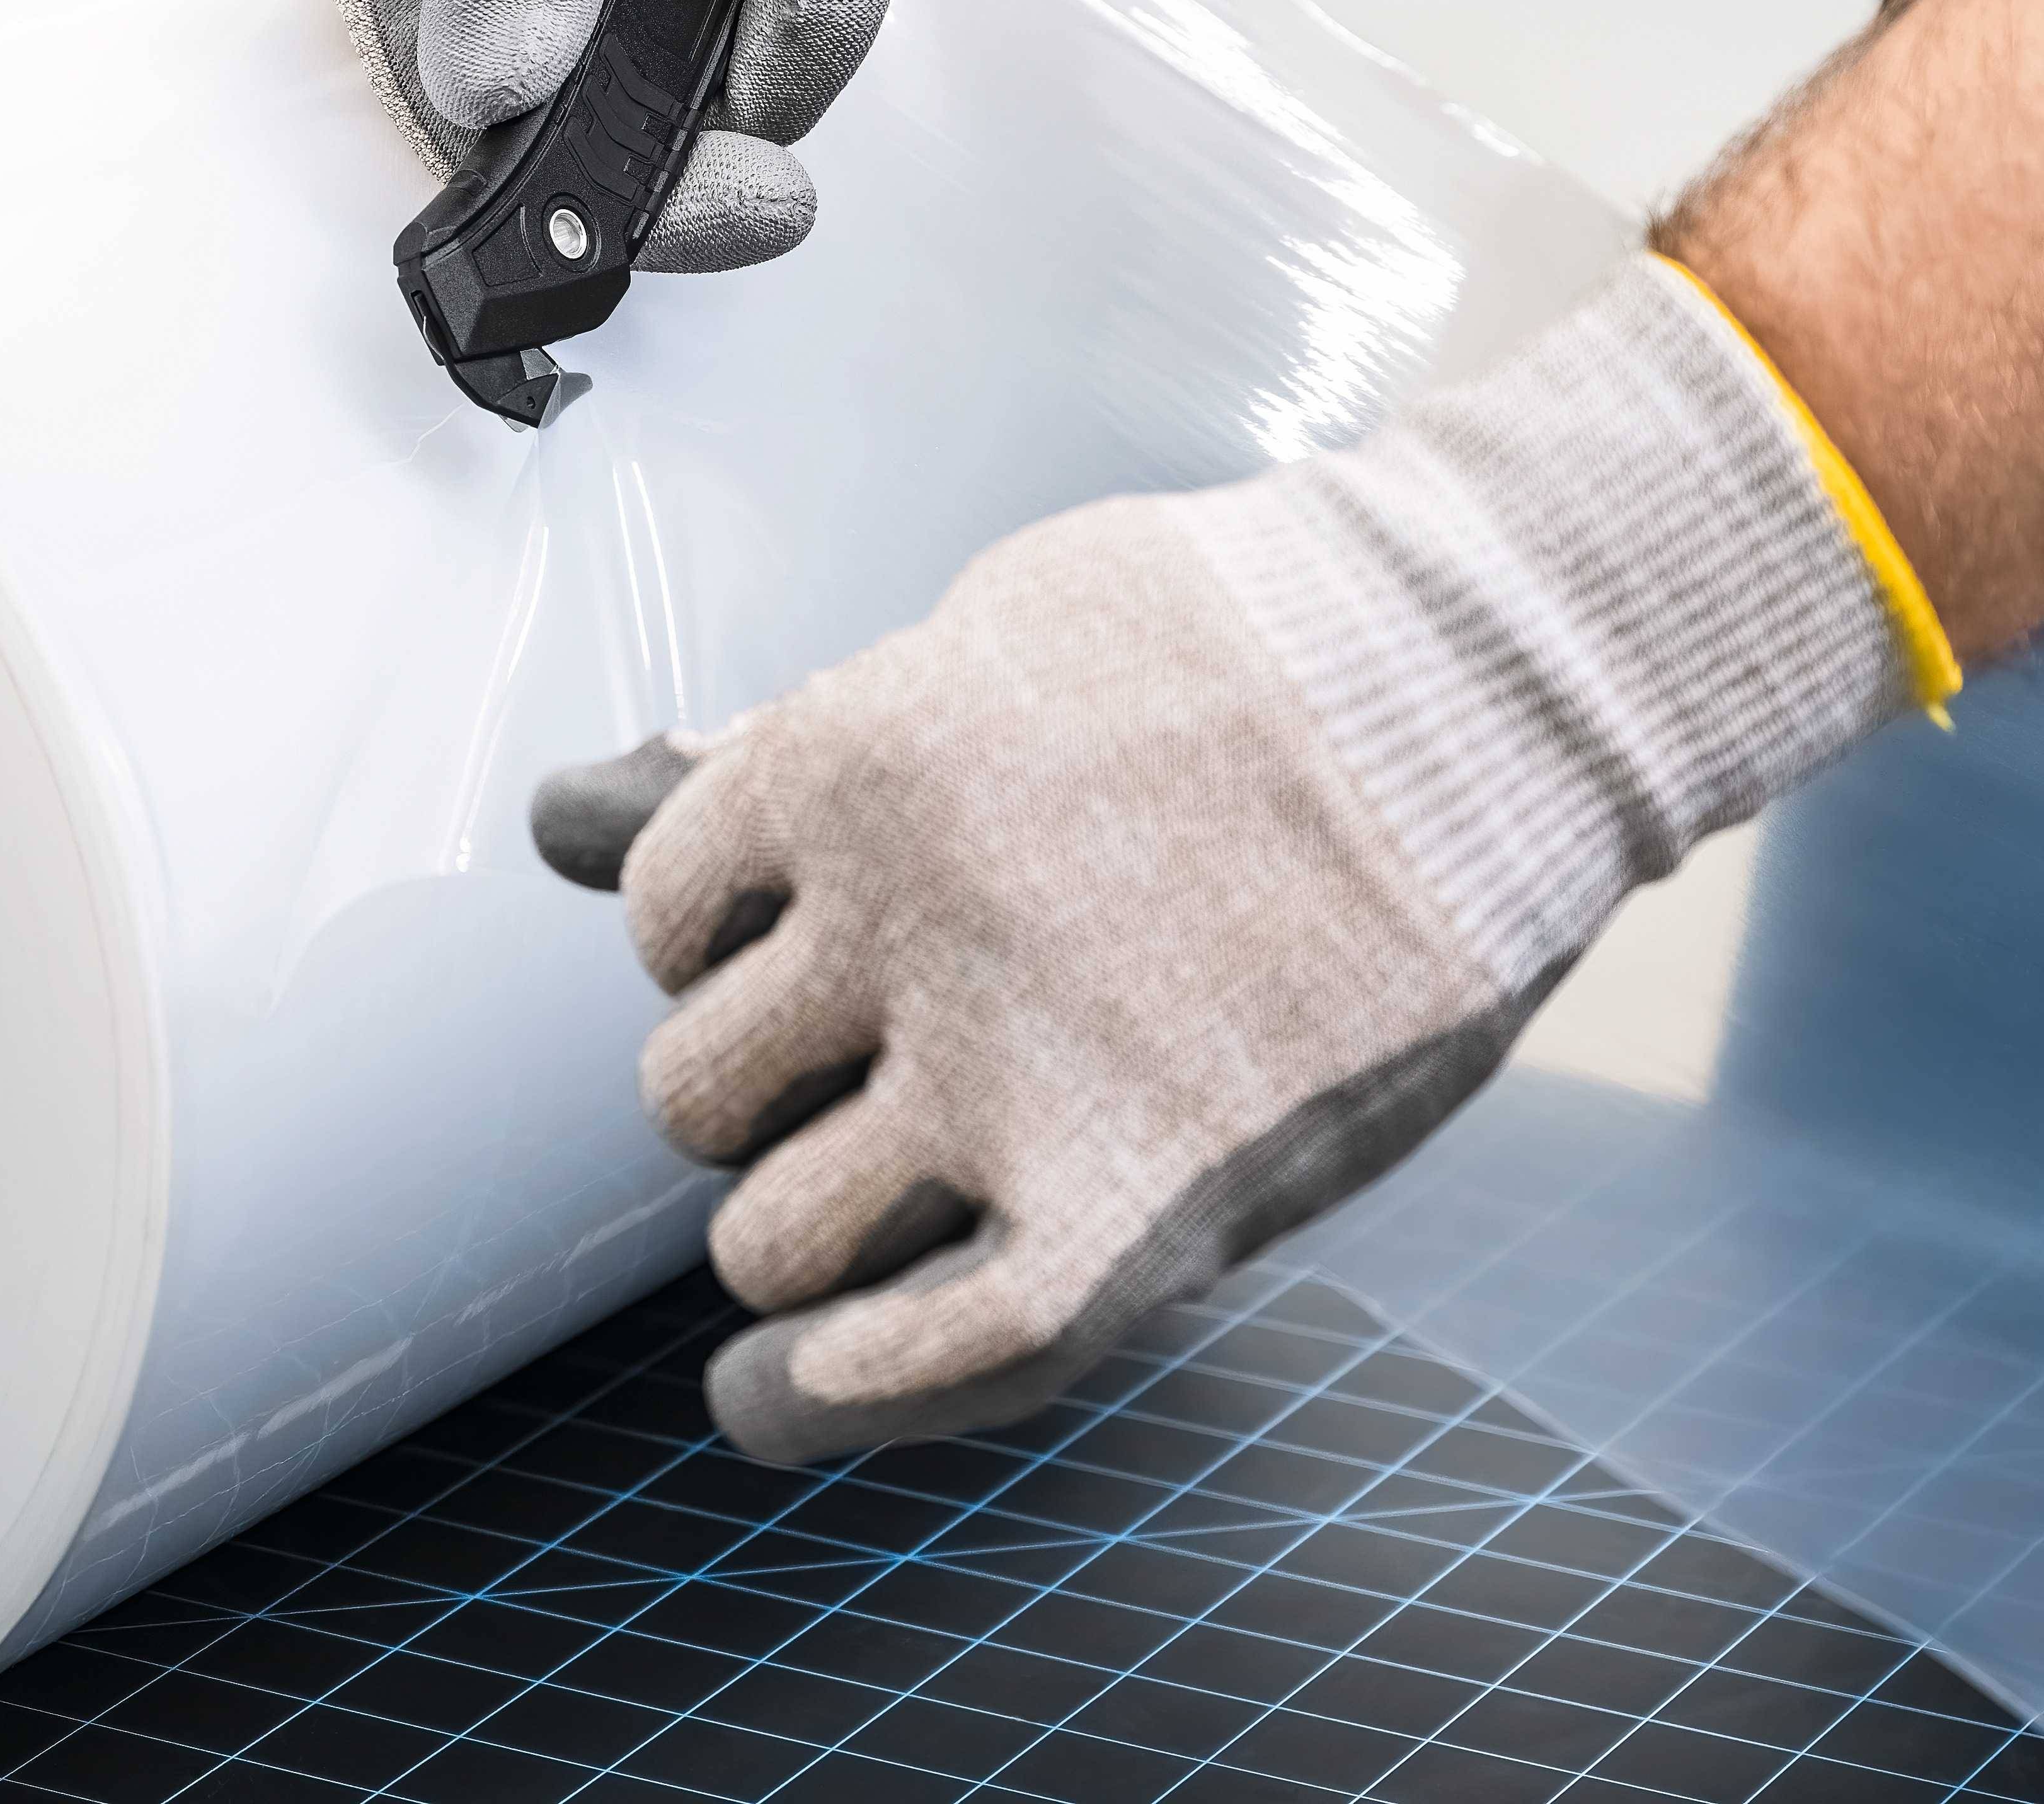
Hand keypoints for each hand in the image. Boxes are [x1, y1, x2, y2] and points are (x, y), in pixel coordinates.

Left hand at [531, 257, 1939, 1461]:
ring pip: (775, 1235)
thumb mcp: (977, 641)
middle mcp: (900, 923)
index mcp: (843, 758)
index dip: (716, 938)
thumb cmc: (1232, 651)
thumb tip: (556, 822)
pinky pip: (916, 1358)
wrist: (1487, 691)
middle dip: (756, 1092)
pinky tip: (767, 1402)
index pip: (661, 908)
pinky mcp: (1133, 1205)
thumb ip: (776, 755)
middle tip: (867, 1069)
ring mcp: (1014, 1078)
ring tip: (890, 1190)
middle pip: (694, 1092)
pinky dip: (816, 1399)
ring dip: (806, 1227)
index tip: (792, 947)